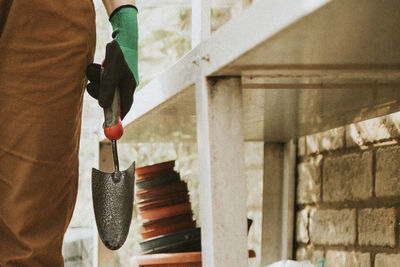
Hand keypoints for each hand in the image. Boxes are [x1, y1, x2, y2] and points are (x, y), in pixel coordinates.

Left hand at [86, 5, 138, 119]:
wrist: (120, 37)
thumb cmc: (120, 55)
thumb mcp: (112, 74)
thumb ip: (107, 90)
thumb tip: (103, 106)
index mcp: (128, 87)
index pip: (124, 107)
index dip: (116, 117)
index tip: (107, 125)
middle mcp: (122, 85)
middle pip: (108, 98)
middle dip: (99, 92)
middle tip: (92, 86)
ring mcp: (115, 79)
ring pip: (101, 88)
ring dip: (95, 80)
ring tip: (98, 68)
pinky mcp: (108, 73)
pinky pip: (98, 79)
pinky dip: (95, 74)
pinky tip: (98, 65)